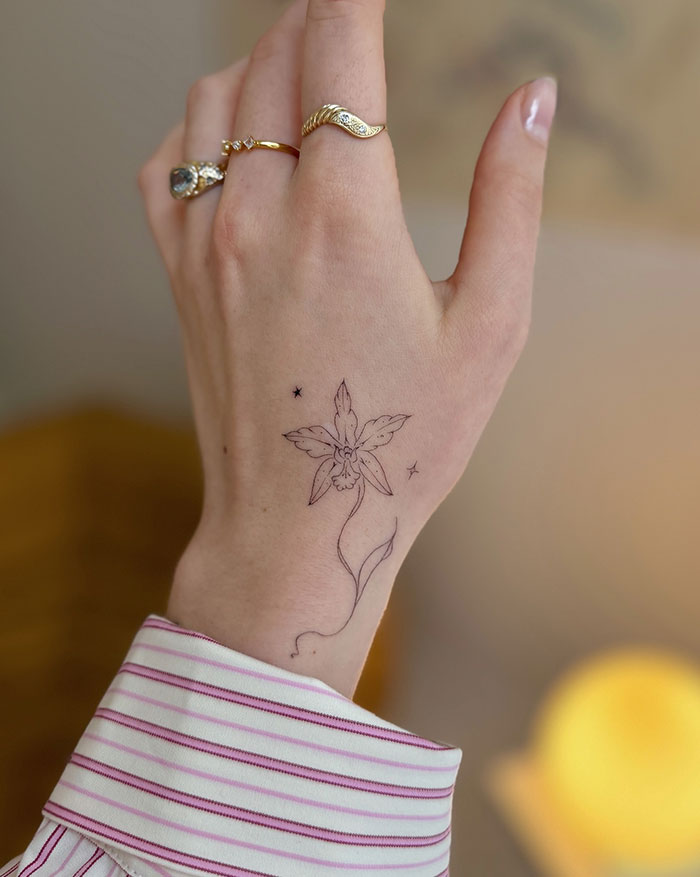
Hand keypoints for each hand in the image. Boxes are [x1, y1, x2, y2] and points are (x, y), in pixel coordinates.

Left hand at [138, 0, 555, 695]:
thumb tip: (531, 101)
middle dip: (318, 19)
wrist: (297, 522)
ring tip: (306, 72)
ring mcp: (207, 247)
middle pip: (274, 59)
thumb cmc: (401, 442)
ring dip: (262, 64)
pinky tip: (238, 139)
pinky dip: (202, 125)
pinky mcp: (180, 280)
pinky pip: (169, 164)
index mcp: (347, 220)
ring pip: (215, 99)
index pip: (338, 50)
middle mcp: (262, 218)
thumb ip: (510, 203)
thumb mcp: (489, 330)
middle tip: (353, 21)